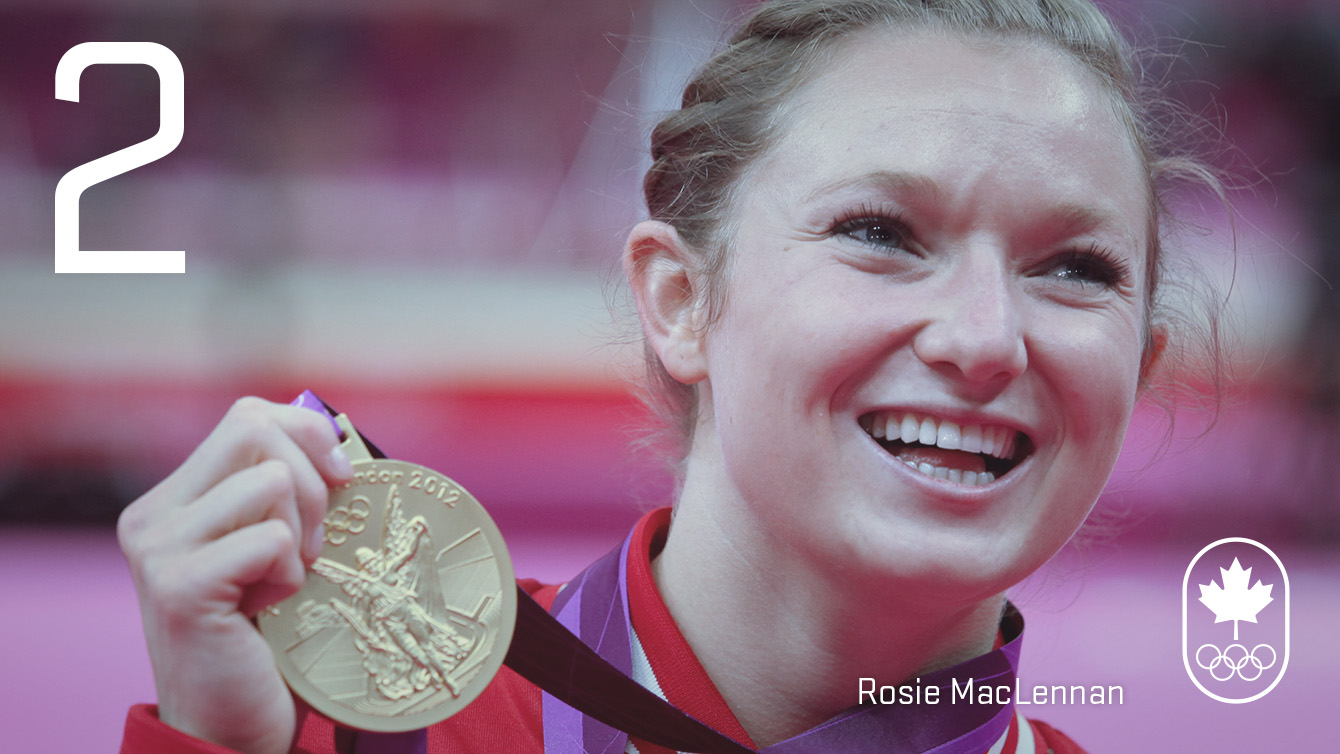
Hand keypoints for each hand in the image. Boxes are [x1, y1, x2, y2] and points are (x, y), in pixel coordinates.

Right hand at [118, 397, 353, 753]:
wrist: (235, 728)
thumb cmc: (272, 638)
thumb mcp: (278, 549)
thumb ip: (288, 493)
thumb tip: (339, 433)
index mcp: (173, 500)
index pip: (247, 415)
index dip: (308, 433)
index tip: (344, 475)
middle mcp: (152, 517)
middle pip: (254, 429)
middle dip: (311, 481)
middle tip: (313, 544)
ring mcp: (158, 550)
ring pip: (270, 481)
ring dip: (302, 535)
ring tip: (284, 583)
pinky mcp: (179, 585)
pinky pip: (271, 540)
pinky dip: (291, 576)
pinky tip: (268, 610)